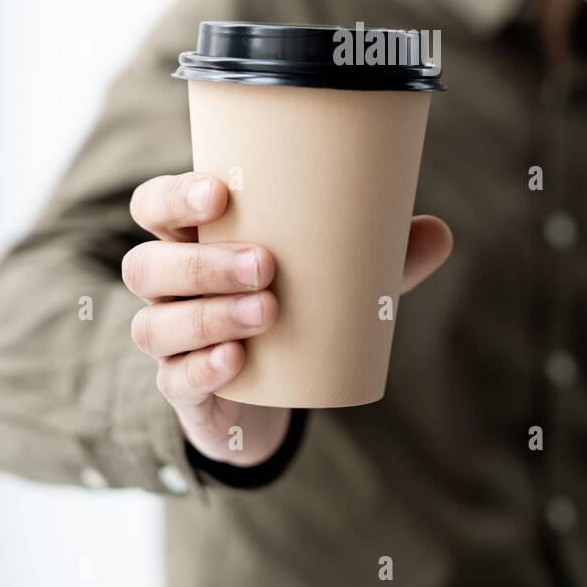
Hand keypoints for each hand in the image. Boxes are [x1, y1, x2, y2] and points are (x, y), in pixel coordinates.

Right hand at [123, 172, 452, 467]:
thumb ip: (382, 256)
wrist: (274, 393)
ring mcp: (167, 341)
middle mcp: (167, 287)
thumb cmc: (295, 305)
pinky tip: (238, 361)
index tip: (220, 193)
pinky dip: (203, 368)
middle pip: (146, 264)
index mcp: (192, 239)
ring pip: (155, 324)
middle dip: (202, 263)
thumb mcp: (335, 278)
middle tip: (265, 264)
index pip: (153, 206)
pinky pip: (175, 380)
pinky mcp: (182, 391)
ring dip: (209, 316)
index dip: (173, 196)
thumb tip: (439, 231)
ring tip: (267, 310)